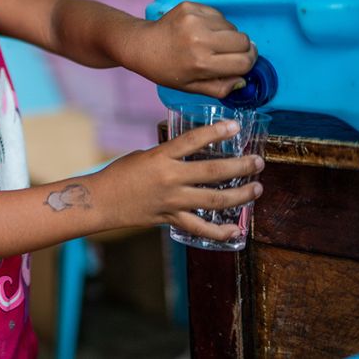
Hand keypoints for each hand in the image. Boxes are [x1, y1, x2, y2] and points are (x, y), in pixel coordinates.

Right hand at [96, 120, 263, 240]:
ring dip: (240, 195)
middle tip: (257, 162)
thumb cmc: (119, 174)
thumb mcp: (144, 155)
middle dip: (241, 167)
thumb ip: (169, 156)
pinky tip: (237, 229)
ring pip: (214, 200)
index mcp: (160, 157)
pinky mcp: (170, 218)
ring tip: (257, 189)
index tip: (235, 126)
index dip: (216, 132)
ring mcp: (172, 200)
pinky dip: (220, 231)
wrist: (100, 201)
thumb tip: (192, 154)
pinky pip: (200, 227)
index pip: (193, 140)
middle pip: (214, 172)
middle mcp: (169, 178)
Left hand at [131, 1, 255, 97]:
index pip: (244, 61)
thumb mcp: (191, 87)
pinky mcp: (191, 6)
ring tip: (208, 42)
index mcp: (201, 63)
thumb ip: (220, 87)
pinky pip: (218, 14)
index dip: (248, 63)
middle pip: (244, 41)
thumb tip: (243, 80)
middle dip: (241, 48)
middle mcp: (200, 39)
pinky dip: (215, 23)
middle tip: (228, 52)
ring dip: (227, 35)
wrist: (141, 45)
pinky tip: (199, 30)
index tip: (243, 63)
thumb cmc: (165, 69)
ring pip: (232, 26)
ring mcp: (195, 20)